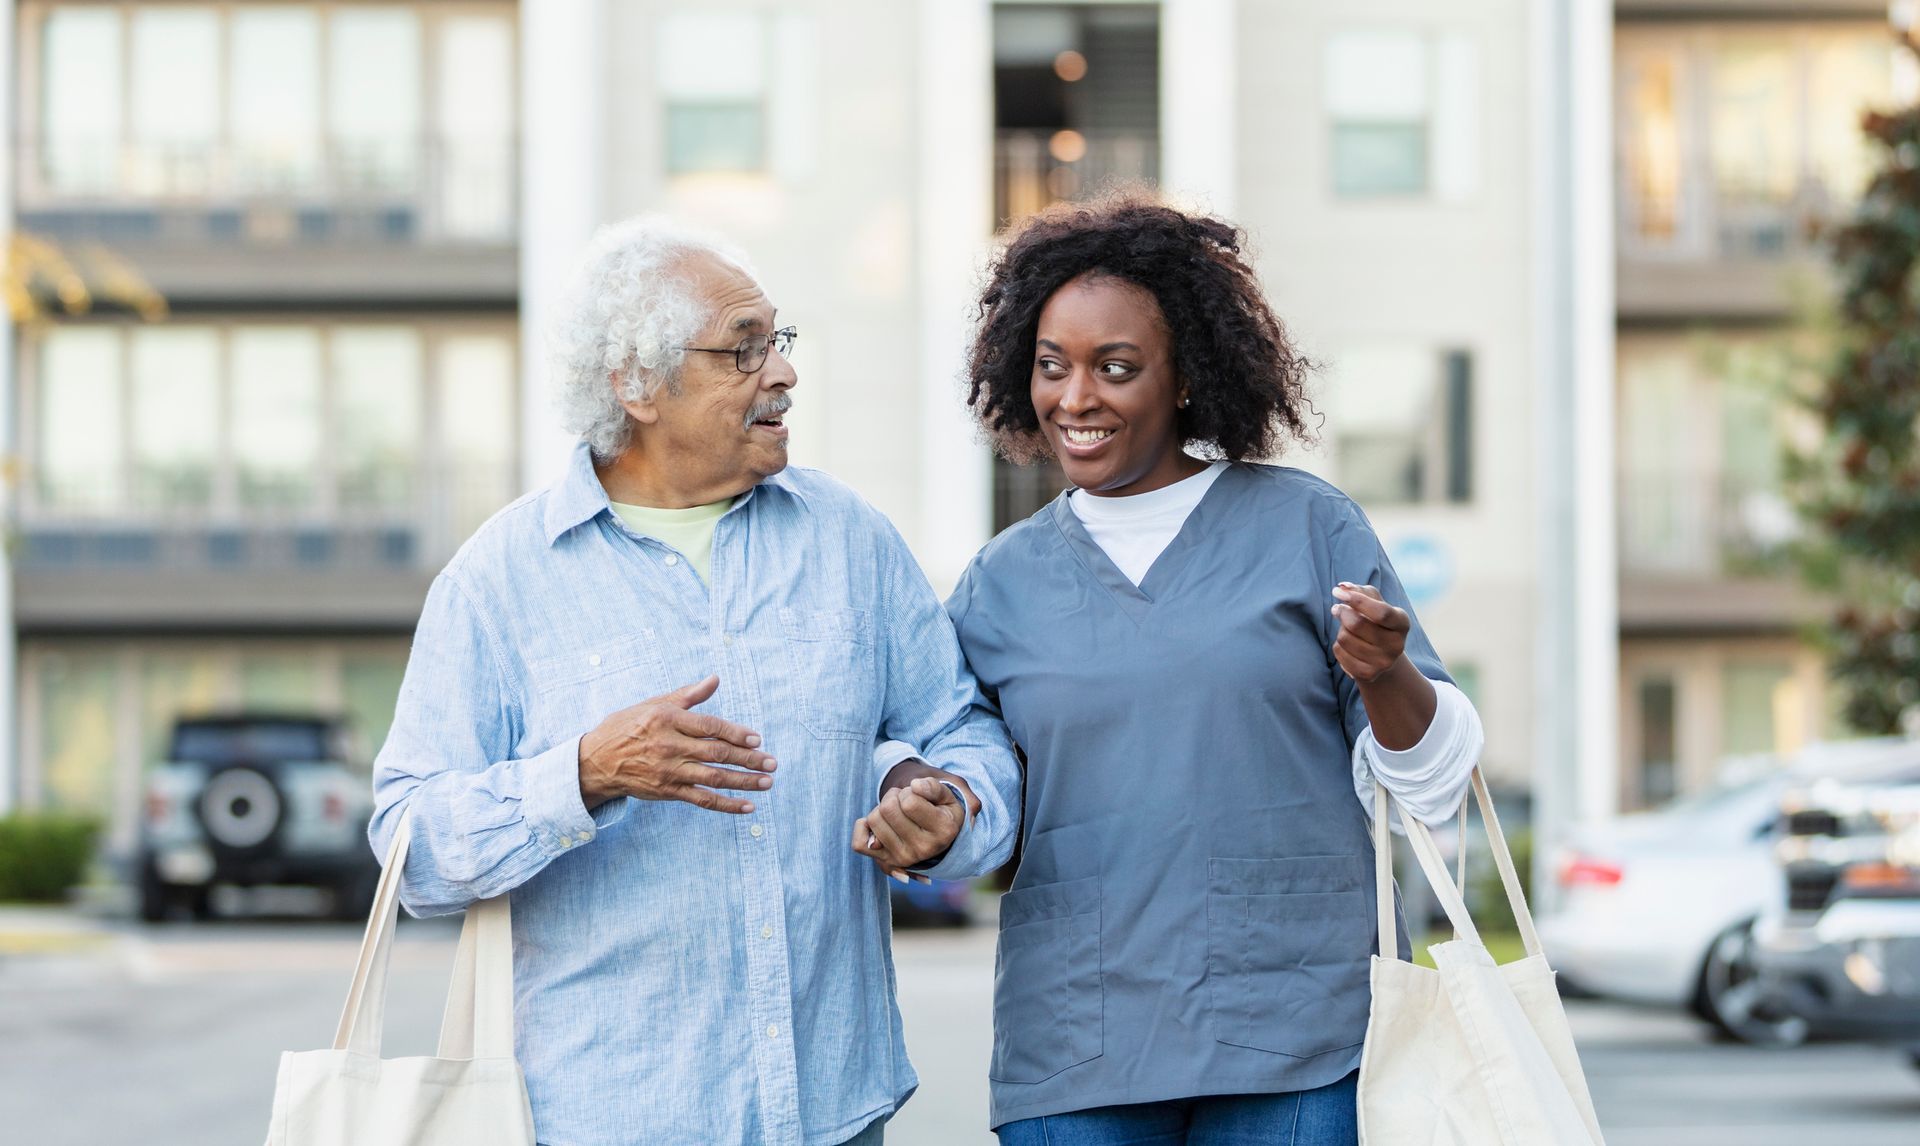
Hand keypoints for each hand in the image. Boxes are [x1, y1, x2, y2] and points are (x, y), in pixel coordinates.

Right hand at [577, 675, 775, 812]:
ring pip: (714, 778)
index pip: (710, 726)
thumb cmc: (627, 726)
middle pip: (717, 752)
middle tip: (772, 762)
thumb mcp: (654, 704)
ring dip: (744, 781)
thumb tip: (715, 679)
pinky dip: (726, 804)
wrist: (596, 761)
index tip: (757, 738)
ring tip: (767, 782)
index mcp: (668, 720)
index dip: (736, 733)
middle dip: (748, 758)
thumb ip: (688, 695)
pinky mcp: (668, 791)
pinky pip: (702, 800)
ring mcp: (669, 771)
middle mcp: (670, 746)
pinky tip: (747, 806)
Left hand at [852, 777, 966, 882]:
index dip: (909, 791)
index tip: (917, 796)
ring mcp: (903, 857)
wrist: (937, 837)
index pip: (909, 802)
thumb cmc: (939, 811)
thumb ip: (933, 786)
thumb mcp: (946, 796)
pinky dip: (863, 827)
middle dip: (894, 797)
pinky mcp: (886, 861)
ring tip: (897, 813)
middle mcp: (923, 848)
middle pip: (887, 809)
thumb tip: (915, 785)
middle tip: (905, 802)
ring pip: (873, 820)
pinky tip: (879, 824)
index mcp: (943, 830)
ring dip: (881, 809)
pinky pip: (859, 843)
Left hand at [1330, 582, 1410, 683]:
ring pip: (1345, 638)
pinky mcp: (1369, 674)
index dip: (1357, 600)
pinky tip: (1348, 646)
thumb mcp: (1374, 603)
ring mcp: (1384, 662)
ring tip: (1348, 630)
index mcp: (1402, 623)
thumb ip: (1360, 591)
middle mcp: (1397, 645)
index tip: (1336, 592)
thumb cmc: (1376, 621)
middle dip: (1342, 612)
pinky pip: (1339, 653)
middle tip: (1337, 609)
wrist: (1382, 656)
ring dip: (1340, 630)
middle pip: (1357, 624)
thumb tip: (1343, 587)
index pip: (1380, 612)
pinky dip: (1338, 646)